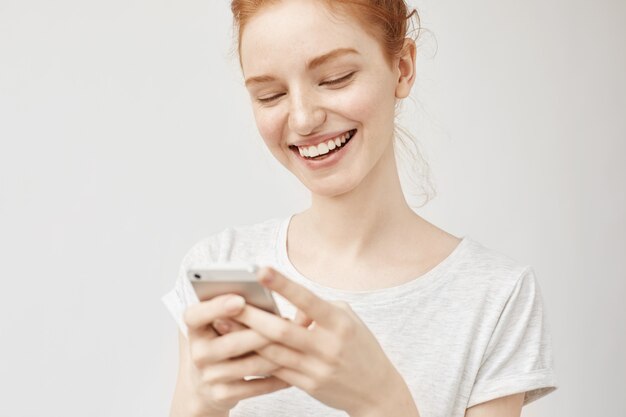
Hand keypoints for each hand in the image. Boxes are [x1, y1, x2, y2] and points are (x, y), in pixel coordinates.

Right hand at [182, 294, 288, 414]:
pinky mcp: (222, 395)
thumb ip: (240, 311)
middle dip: (262, 334)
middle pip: (231, 343)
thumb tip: (272, 296)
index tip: (240, 300)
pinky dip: (277, 378)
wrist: (205, 384)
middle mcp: (198, 353)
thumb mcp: (220, 324)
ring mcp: (208, 377)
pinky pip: (256, 386)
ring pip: (249, 366)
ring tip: (297, 344)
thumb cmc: (222, 342)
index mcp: (194, 328)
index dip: (217, 307)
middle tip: (286, 324)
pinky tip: (293, 369)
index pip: (196, 315)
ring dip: (276, 355)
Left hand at [231, 267, 414, 415]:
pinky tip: (237, 349)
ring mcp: (318, 369)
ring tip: (223, 323)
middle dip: (251, 316)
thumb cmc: (360, 346)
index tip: (260, 269)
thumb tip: (287, 304)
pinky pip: (276, 371)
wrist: (377, 390)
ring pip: (273, 352)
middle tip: (227, 301)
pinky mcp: (309, 386)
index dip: (283, 284)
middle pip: (281, 330)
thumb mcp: (347, 320)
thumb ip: (318, 309)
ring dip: (245, 338)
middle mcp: (328, 346)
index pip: (307, 300)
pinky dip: (256, 358)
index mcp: (340, 323)